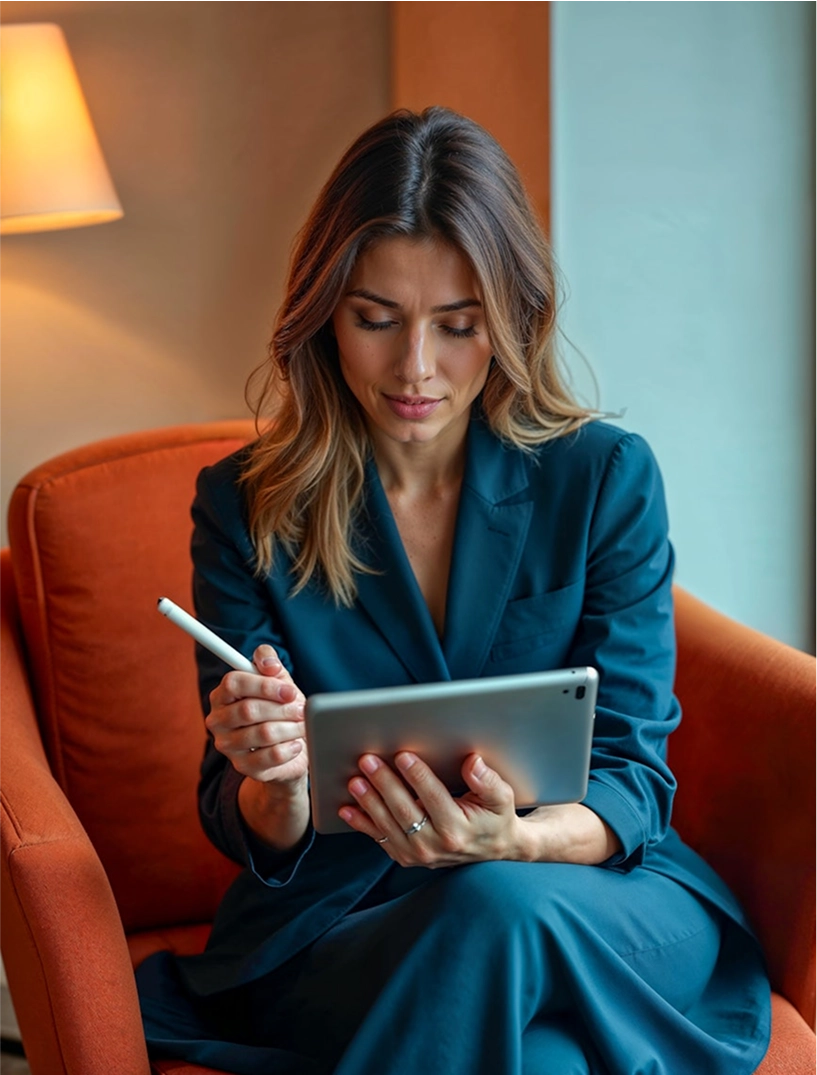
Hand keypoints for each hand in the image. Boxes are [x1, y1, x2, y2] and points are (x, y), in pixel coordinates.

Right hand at [206, 644, 307, 787]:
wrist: (290, 747)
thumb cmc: (281, 709)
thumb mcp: (278, 680)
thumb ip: (269, 662)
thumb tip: (270, 663)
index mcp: (222, 695)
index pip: (233, 683)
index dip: (264, 685)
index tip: (289, 691)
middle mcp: (218, 720)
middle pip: (248, 710)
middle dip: (282, 709)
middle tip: (301, 709)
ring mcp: (227, 746)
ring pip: (264, 733)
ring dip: (291, 727)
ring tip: (302, 725)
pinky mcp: (243, 766)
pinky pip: (271, 756)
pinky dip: (290, 748)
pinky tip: (296, 744)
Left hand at [339, 752, 527, 867]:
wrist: (494, 850)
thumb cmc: (495, 818)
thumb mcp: (502, 798)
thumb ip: (488, 781)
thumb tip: (472, 762)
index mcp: (458, 829)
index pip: (433, 797)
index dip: (417, 775)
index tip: (402, 756)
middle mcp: (435, 845)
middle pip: (404, 810)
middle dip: (384, 783)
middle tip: (369, 761)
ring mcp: (418, 855)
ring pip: (388, 825)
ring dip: (368, 802)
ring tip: (355, 781)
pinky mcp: (406, 857)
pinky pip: (380, 839)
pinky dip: (362, 824)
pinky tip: (348, 809)